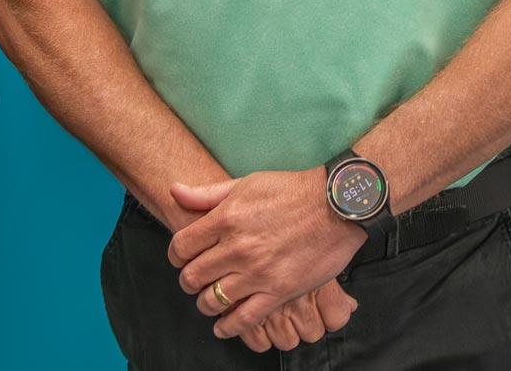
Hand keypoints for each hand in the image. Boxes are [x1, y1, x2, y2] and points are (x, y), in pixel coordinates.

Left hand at [166, 168, 367, 340]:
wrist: (335, 204)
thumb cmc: (291, 189)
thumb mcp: (245, 183)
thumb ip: (207, 194)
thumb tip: (174, 191)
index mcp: (225, 218)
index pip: (181, 246)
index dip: (176, 256)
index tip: (181, 259)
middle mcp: (237, 247)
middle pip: (193, 276)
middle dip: (188, 280)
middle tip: (194, 281)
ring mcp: (257, 272)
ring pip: (213, 300)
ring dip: (205, 303)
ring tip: (209, 300)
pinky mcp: (279, 291)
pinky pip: (244, 319)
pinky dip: (228, 326)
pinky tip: (223, 326)